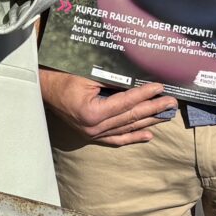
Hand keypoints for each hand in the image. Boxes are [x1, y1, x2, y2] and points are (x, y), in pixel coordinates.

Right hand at [40, 67, 175, 146]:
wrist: (44, 91)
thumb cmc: (63, 78)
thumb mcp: (87, 76)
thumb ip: (112, 82)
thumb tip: (138, 82)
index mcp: (92, 112)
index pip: (126, 103)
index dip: (145, 94)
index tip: (160, 87)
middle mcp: (94, 128)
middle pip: (130, 117)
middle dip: (154, 109)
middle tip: (171, 103)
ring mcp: (93, 135)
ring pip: (127, 128)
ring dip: (149, 121)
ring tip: (166, 115)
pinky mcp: (92, 136)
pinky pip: (116, 139)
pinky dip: (133, 137)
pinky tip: (149, 135)